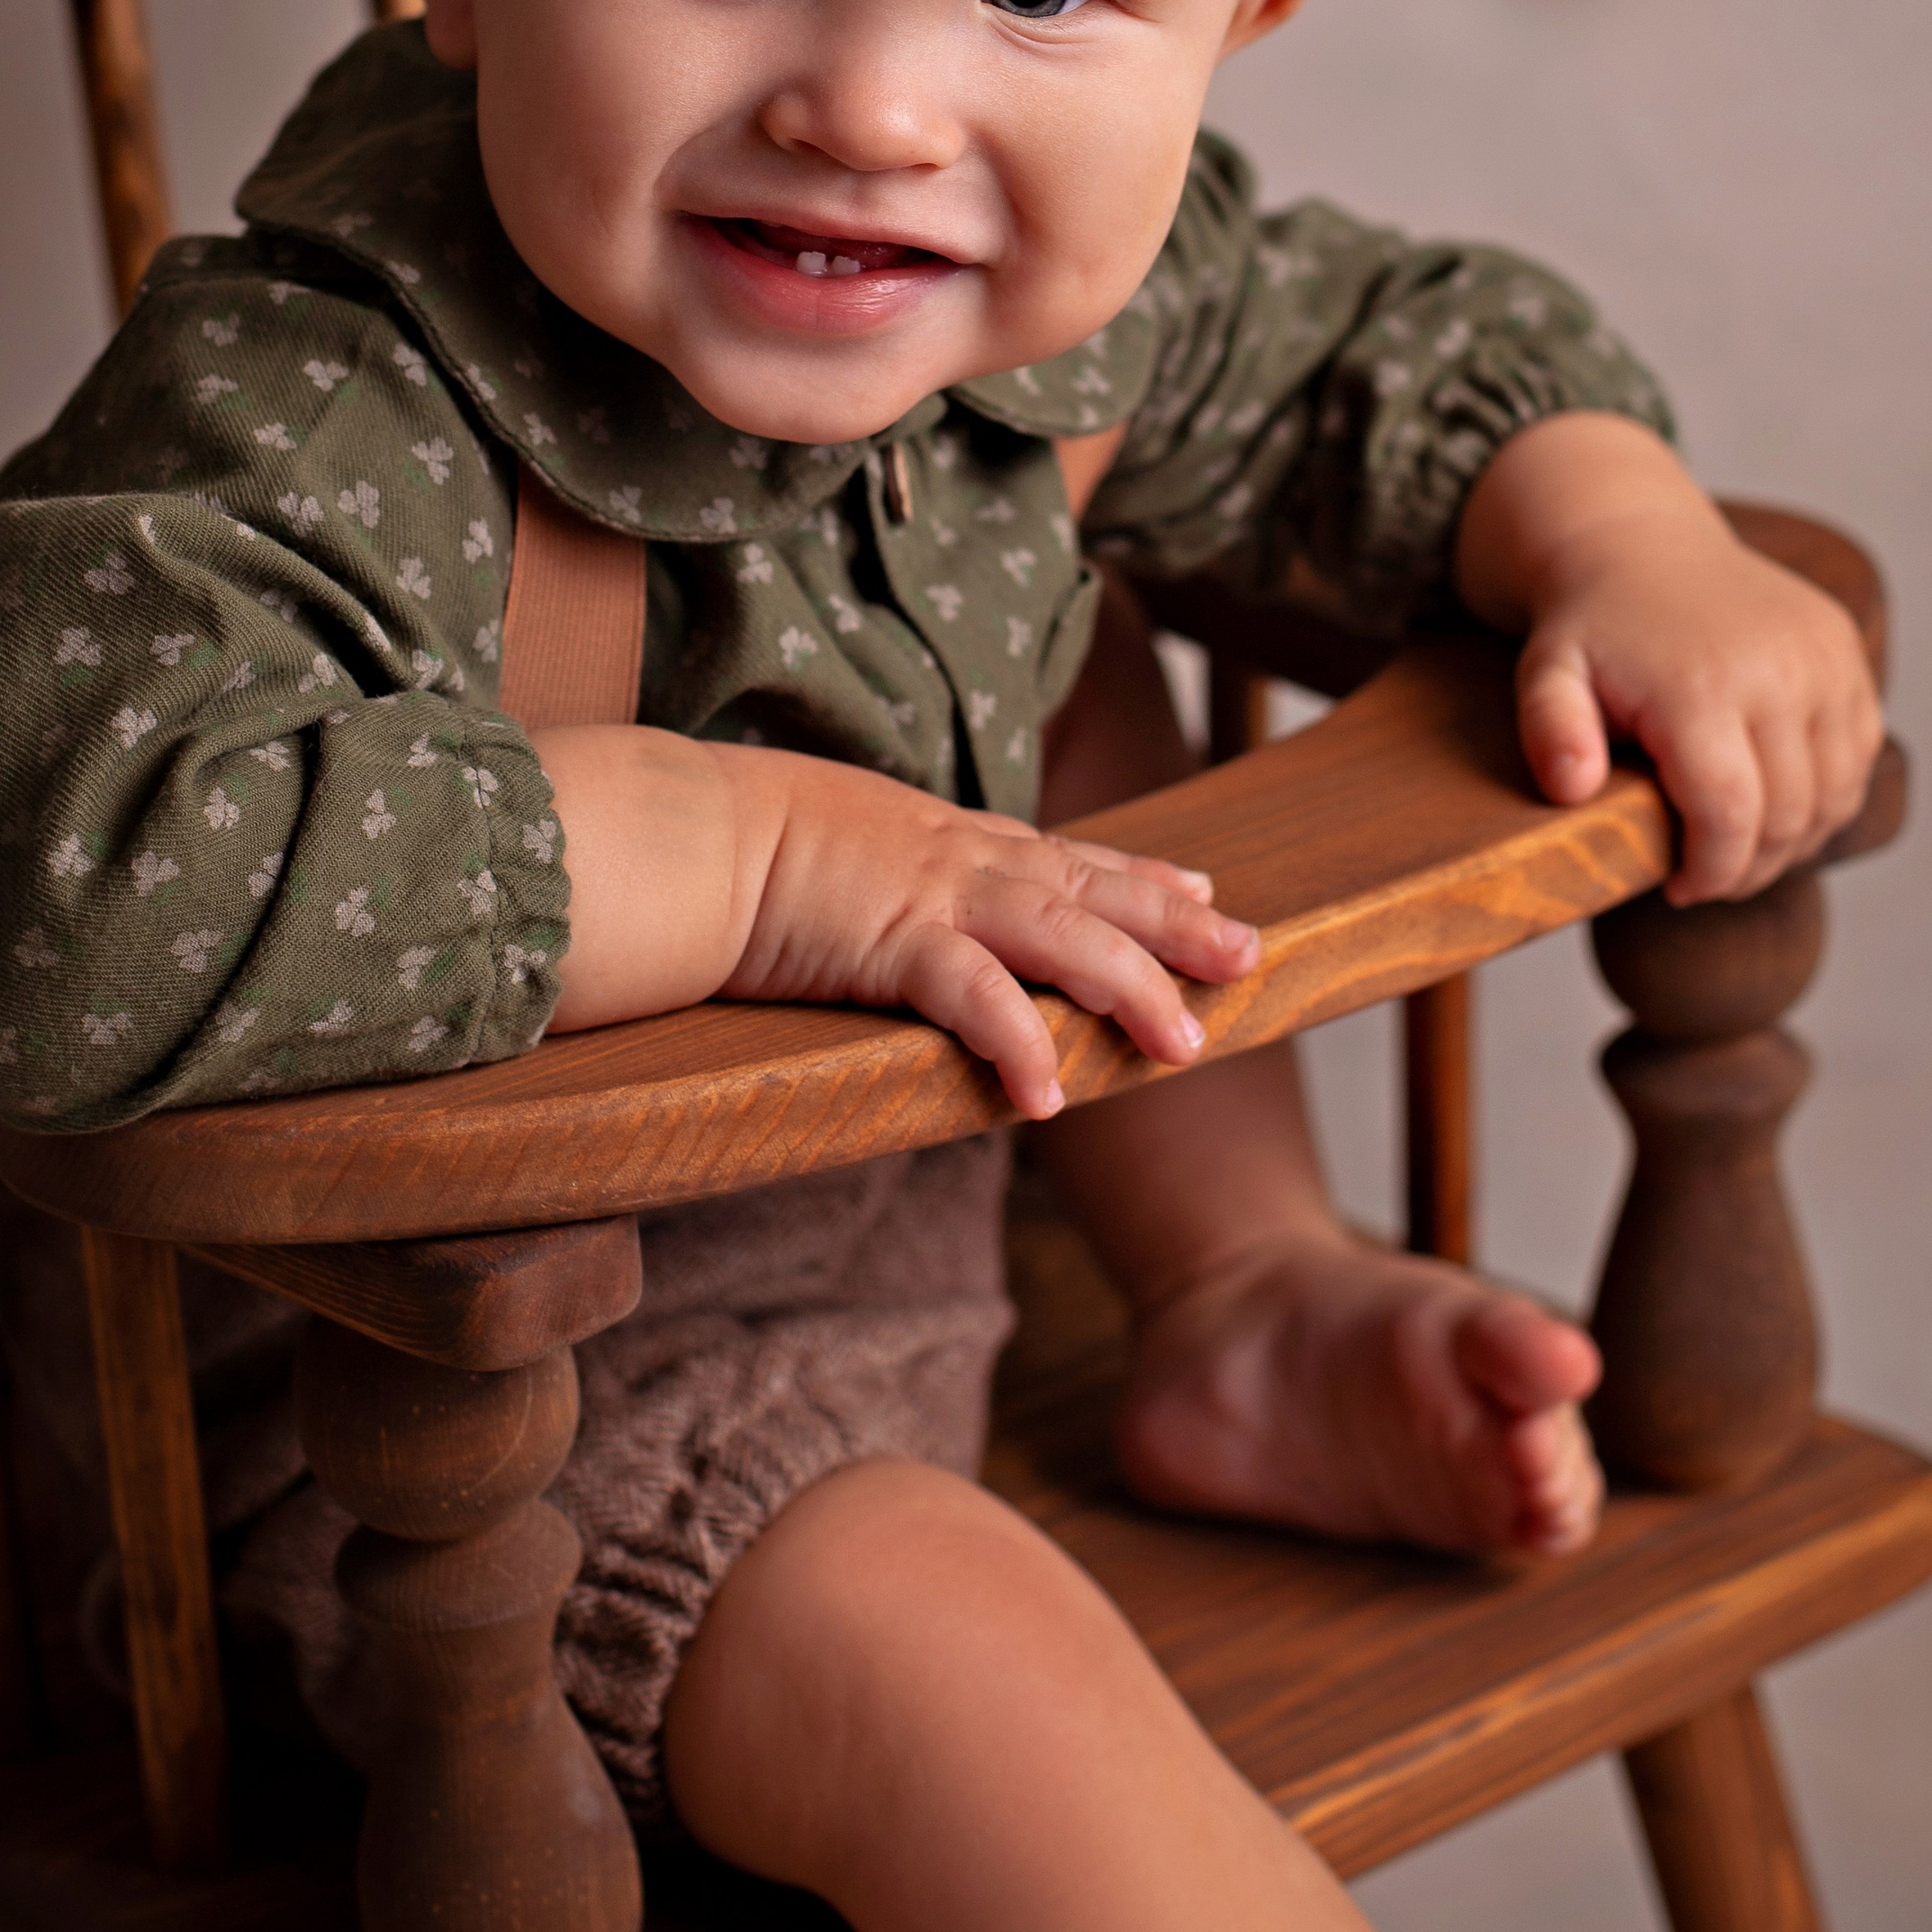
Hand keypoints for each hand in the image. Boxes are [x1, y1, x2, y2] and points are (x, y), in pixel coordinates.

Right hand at [720, 745, 1258, 1113]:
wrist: (681, 836)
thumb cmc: (734, 846)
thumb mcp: (835, 849)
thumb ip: (880, 878)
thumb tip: (881, 911)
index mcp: (946, 838)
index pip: (1064, 855)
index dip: (1137, 875)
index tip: (1200, 889)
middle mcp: (958, 859)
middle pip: (1092, 889)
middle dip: (1175, 926)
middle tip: (1250, 953)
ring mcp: (932, 896)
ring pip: (1063, 938)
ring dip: (1131, 990)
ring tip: (1185, 1044)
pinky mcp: (892, 941)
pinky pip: (975, 996)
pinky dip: (1019, 1042)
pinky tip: (1050, 1096)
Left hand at [1455, 415, 1881, 903]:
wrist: (1640, 542)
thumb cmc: (1591, 625)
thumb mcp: (1546, 672)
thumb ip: (1552, 731)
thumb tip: (1572, 789)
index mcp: (1700, 684)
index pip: (1730, 815)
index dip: (1711, 871)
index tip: (1678, 887)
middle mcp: (1777, 669)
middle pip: (1787, 815)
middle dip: (1747, 867)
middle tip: (1705, 876)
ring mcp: (1822, 658)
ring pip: (1834, 795)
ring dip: (1793, 840)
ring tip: (1738, 844)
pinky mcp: (1845, 650)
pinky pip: (1860, 754)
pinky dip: (1827, 795)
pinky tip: (1778, 801)